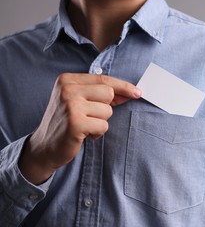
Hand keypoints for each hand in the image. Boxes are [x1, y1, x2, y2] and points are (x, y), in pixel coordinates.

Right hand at [18, 73, 141, 183]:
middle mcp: (67, 89)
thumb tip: (132, 92)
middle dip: (105, 108)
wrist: (44, 147)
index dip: (123, 86)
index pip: (103, 79)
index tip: (137, 92)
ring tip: (84, 126)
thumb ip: (101, 94)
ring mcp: (70, 105)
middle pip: (108, 93)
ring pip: (107, 111)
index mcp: (67, 80)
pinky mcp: (75, 122)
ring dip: (100, 122)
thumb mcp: (79, 101)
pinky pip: (103, 126)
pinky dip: (97, 133)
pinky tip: (83, 135)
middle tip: (89, 116)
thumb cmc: (67, 122)